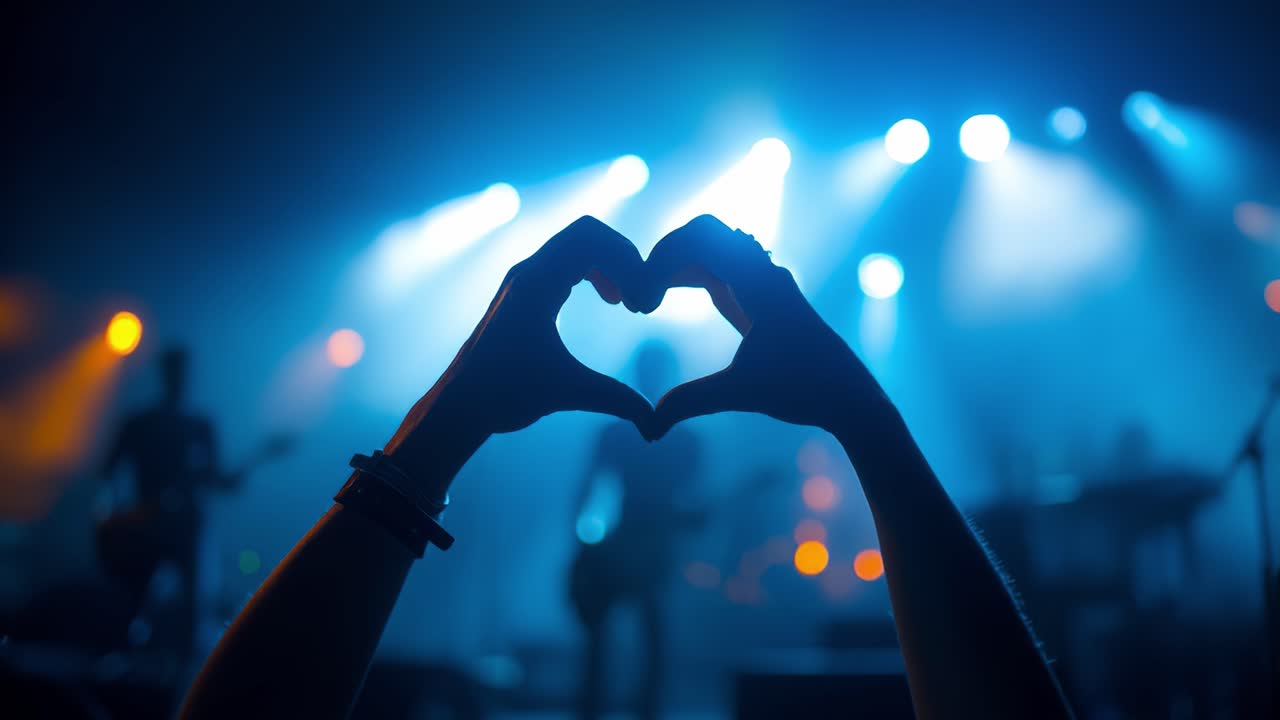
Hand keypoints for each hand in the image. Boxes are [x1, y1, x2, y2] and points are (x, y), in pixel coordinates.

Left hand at [385, 216, 652, 489]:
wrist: (460, 405)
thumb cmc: (506, 395)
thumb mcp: (568, 393)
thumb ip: (616, 400)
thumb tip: (655, 425)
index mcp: (537, 284)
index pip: (592, 239)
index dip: (628, 261)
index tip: (640, 304)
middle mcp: (528, 272)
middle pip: (587, 232)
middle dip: (623, 257)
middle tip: (640, 297)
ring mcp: (523, 279)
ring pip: (576, 243)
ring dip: (609, 263)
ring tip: (626, 301)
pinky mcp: (524, 291)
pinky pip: (566, 259)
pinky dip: (594, 269)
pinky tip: (609, 301)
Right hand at [641, 215, 881, 438]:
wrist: (849, 397)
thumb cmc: (803, 390)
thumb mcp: (742, 394)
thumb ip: (694, 401)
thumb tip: (650, 425)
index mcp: (759, 282)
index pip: (700, 240)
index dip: (661, 261)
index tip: (644, 304)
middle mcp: (763, 273)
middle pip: (704, 232)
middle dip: (665, 255)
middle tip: (641, 292)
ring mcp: (764, 282)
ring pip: (713, 248)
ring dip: (677, 263)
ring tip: (648, 300)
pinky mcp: (763, 298)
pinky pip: (721, 268)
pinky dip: (690, 274)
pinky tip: (667, 297)